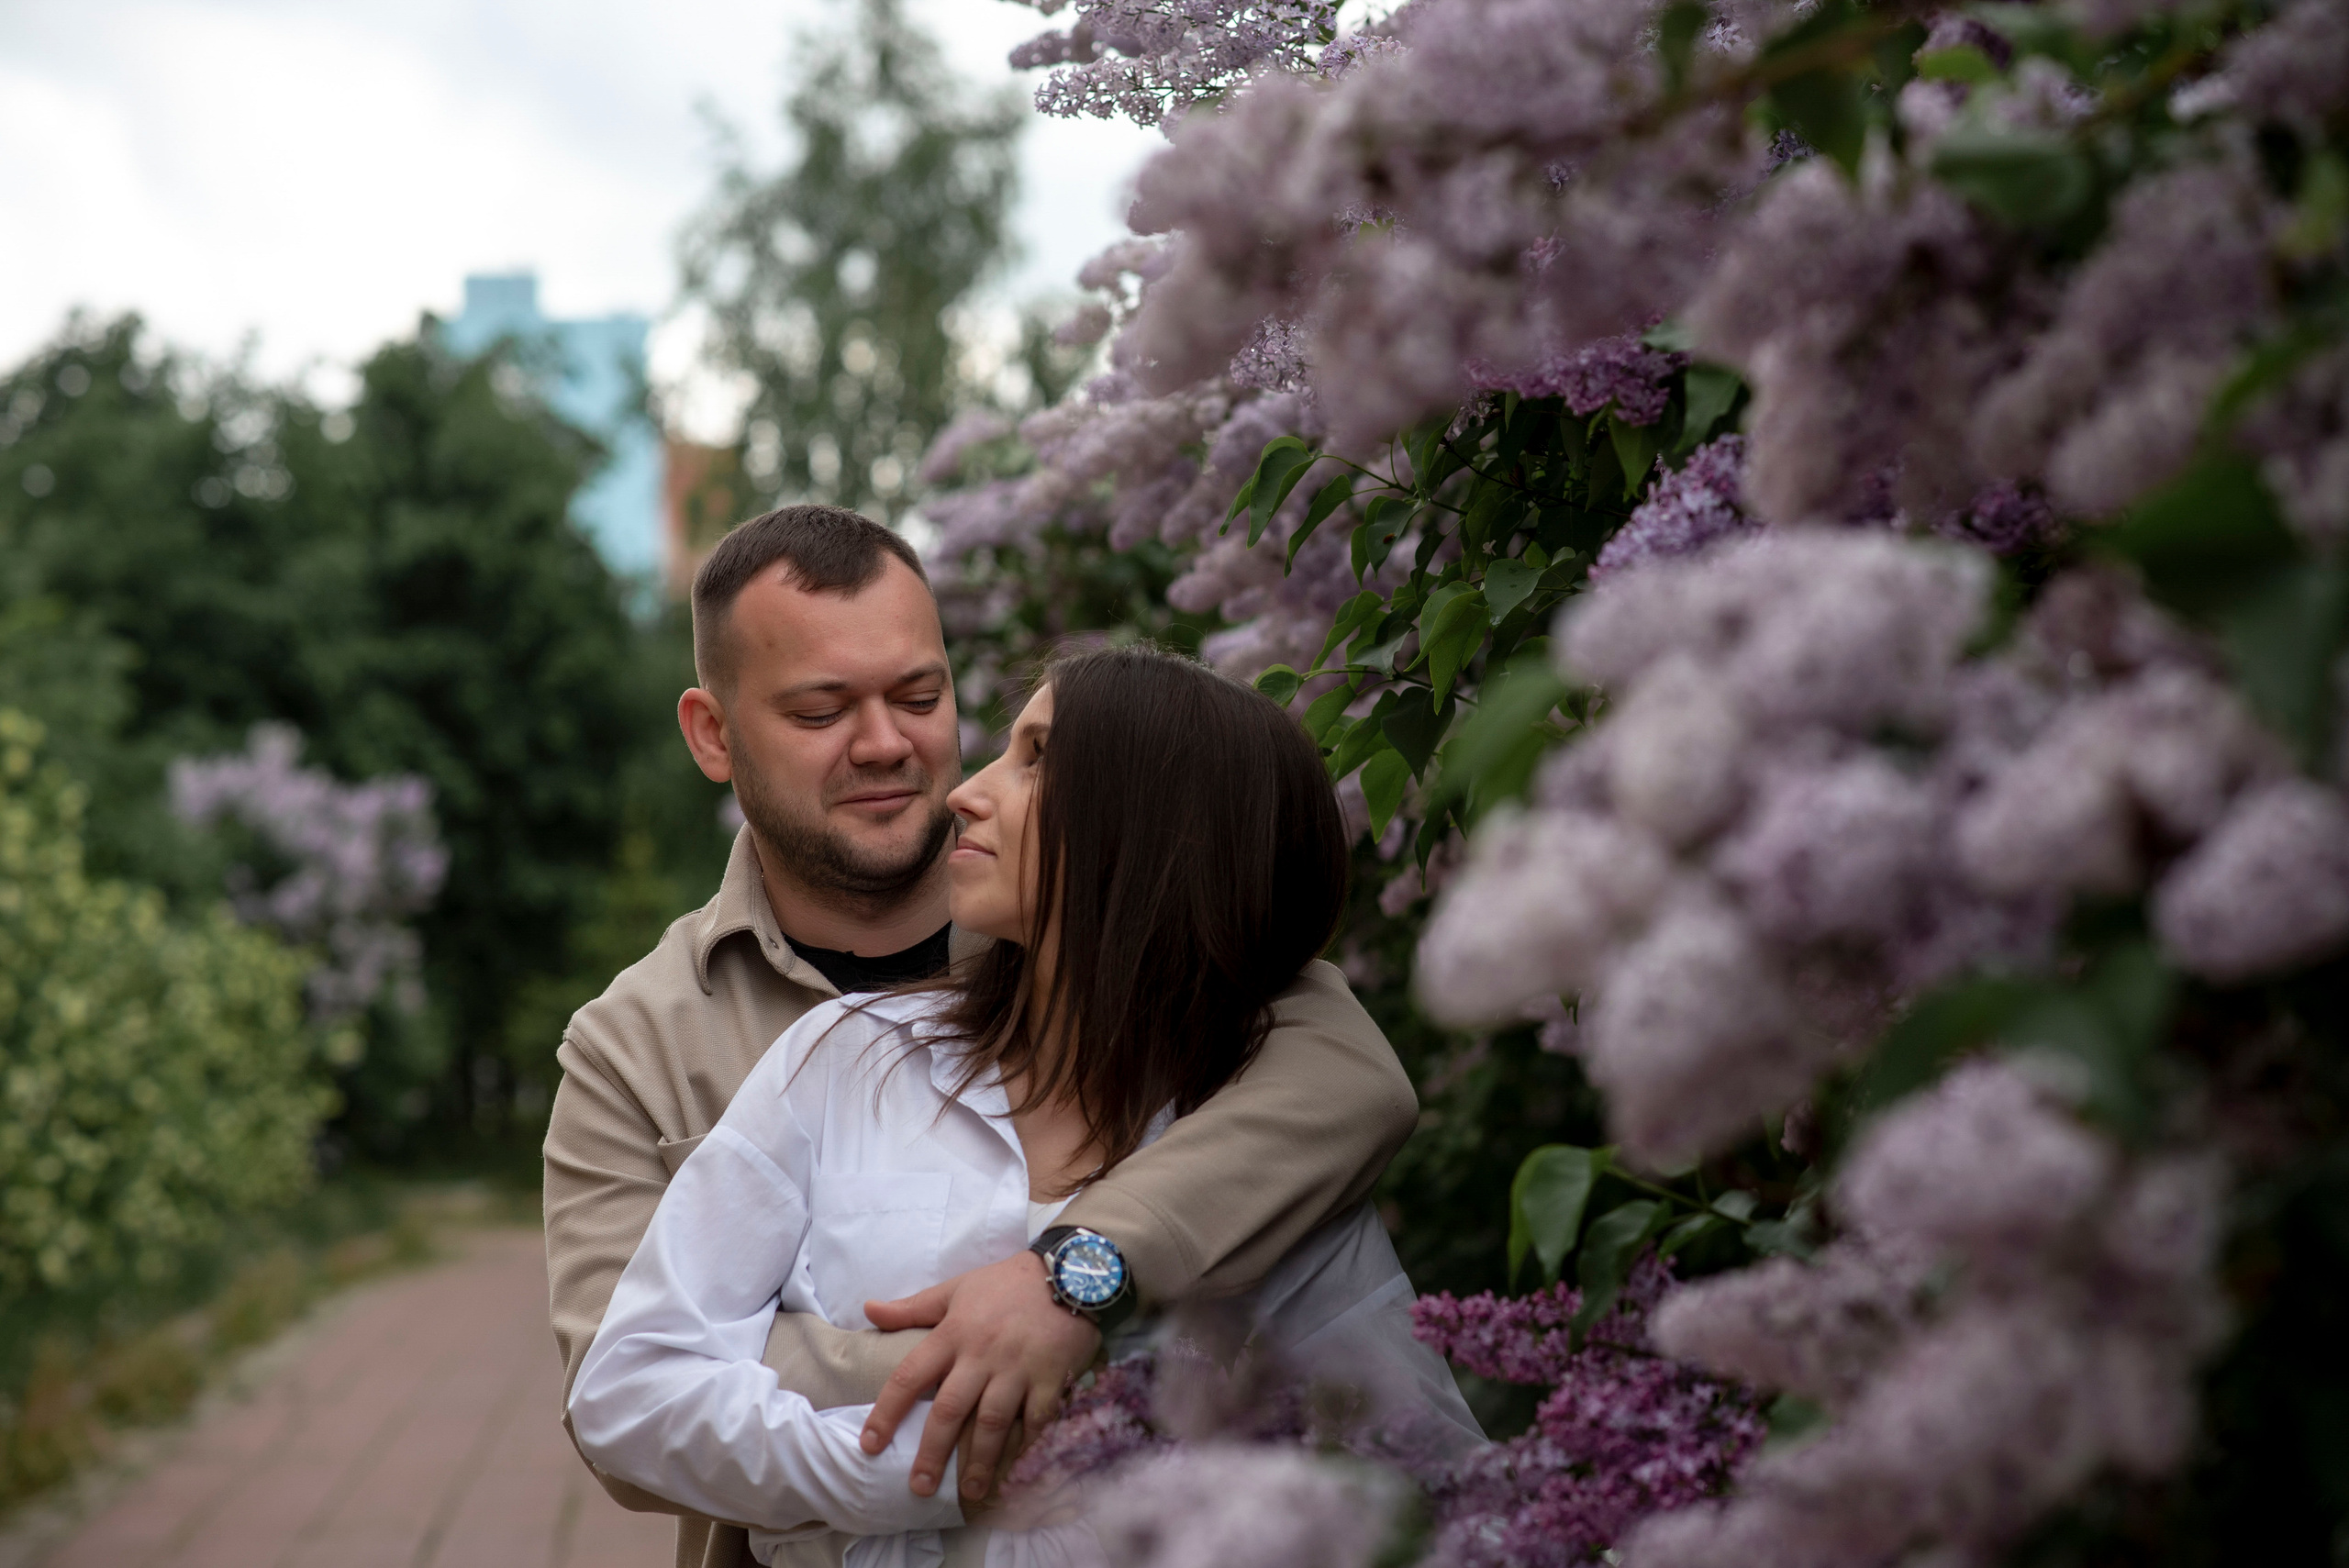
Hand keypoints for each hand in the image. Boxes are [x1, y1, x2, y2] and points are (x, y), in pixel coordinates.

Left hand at [860, 1251, 1100, 1500]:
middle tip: (919, 1487)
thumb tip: (869, 1310)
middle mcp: (981, 1355)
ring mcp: (1017, 1369)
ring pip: (992, 1421)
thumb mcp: (956, 1289)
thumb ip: (912, 1307)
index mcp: (953, 1333)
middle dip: (932, 1452)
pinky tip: (1017, 1469)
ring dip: (979, 1459)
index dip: (887, 1412)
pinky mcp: (1049, 1378)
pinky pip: (1036, 1419)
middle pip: (950, 1409)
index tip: (871, 1444)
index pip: (910, 1376)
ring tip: (970, 1491)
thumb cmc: (1006, 1284)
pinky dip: (1027, 1445)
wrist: (1068, 1271)